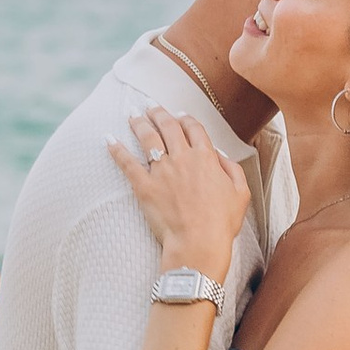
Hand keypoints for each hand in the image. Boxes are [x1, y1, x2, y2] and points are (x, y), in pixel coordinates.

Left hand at [108, 107, 252, 278]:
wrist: (198, 242)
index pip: (194, 128)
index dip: (186, 118)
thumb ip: (232, 169)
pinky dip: (116, 149)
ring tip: (132, 114)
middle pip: (168, 127)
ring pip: (147, 138)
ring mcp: (161, 171)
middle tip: (150, 106)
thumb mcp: (241, 193)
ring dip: (139, 123)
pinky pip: (127, 163)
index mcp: (206, 157)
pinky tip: (108, 139)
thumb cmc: (222, 222)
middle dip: (158, 113)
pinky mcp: (144, 186)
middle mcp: (182, 158)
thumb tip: (220, 155)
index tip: (180, 114)